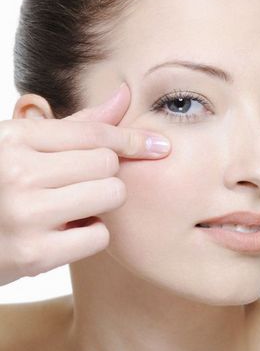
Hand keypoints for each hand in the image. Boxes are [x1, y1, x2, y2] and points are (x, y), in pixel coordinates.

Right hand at [0, 82, 169, 285]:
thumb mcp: (20, 147)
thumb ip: (73, 126)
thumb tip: (124, 95)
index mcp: (12, 138)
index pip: (93, 132)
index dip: (130, 139)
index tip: (153, 145)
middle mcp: (17, 172)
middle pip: (107, 163)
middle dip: (104, 174)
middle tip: (78, 186)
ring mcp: (26, 214)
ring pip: (110, 194)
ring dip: (101, 203)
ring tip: (72, 207)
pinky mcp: (35, 255)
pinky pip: (100, 236)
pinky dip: (90, 235)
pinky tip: (66, 233)